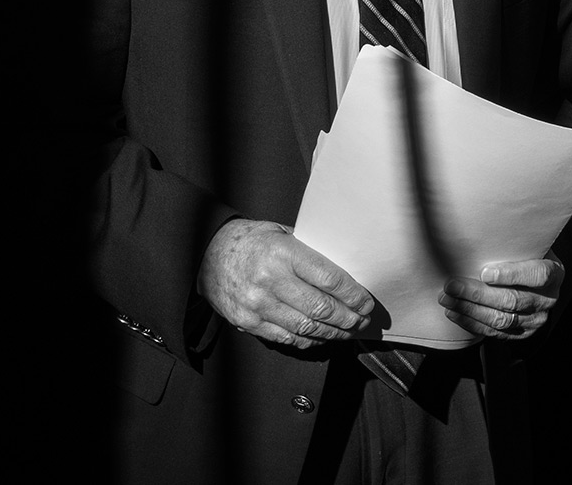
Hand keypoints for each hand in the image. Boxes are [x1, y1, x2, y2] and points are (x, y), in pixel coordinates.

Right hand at [199, 218, 376, 349]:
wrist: (205, 253)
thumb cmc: (249, 240)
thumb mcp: (281, 232)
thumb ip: (309, 250)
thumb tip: (345, 270)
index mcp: (283, 253)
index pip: (329, 279)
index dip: (353, 295)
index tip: (366, 302)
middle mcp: (270, 280)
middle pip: (321, 308)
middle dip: (349, 318)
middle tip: (363, 320)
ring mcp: (257, 305)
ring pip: (306, 328)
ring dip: (333, 333)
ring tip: (348, 331)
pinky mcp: (247, 322)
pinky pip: (285, 338)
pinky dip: (308, 340)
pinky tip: (321, 337)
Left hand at [440, 253, 563, 340]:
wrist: (539, 281)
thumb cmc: (528, 255)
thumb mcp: (530, 245)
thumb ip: (515, 241)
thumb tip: (482, 225)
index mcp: (554, 273)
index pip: (537, 275)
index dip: (511, 275)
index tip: (484, 272)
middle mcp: (548, 299)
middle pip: (512, 300)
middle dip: (478, 294)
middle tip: (452, 285)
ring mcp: (536, 319)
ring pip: (501, 320)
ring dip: (470, 310)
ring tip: (448, 300)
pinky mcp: (523, 333)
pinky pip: (496, 333)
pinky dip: (473, 324)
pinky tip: (456, 314)